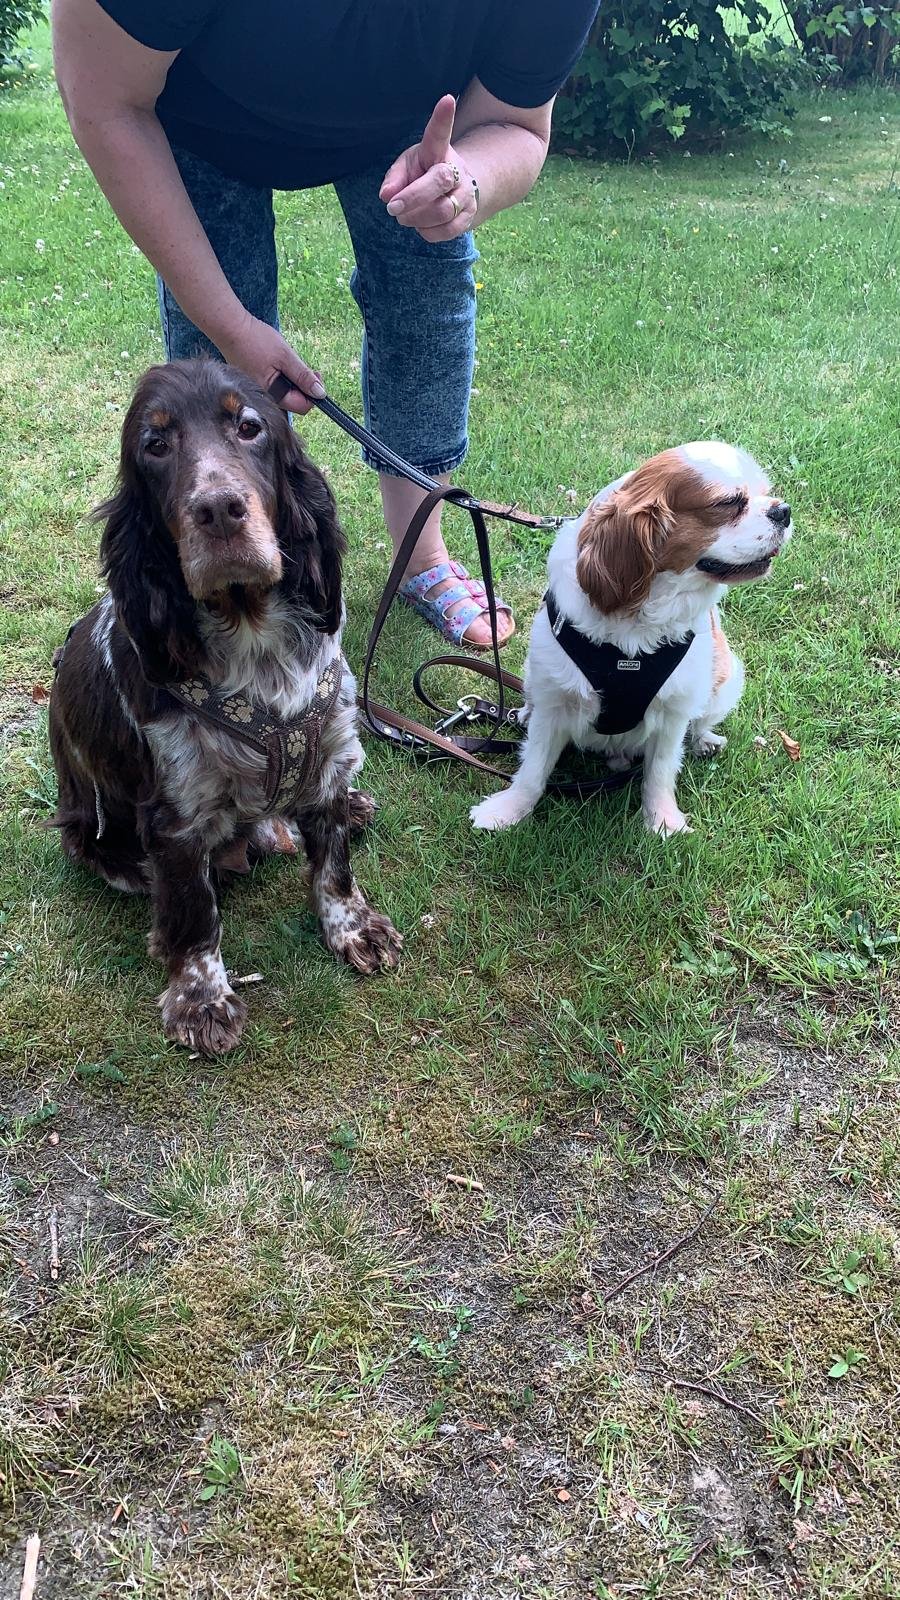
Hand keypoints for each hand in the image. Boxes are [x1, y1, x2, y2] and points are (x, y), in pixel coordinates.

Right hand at [216, 310, 324, 413]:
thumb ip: (303, 376)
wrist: (230, 328)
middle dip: (304, 386)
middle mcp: (265, 398)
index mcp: (272, 395)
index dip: (313, 394)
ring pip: (286, 392)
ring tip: (288, 360)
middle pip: (295, 401)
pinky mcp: (256, 383)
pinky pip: (276, 385)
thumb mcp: (285, 356)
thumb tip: (320, 394)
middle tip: (305, 366)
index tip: (316, 375)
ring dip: (294, 379)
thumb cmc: (255, 340)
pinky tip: (278, 361)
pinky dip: (283, 375)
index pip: (302, 406)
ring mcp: (260, 391)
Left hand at [379, 94, 476, 242]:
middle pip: (439, 182)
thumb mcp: (406, 167)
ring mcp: (466, 194)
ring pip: (441, 212)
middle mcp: (456, 170)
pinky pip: (445, 231)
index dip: (442, 117)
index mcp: (438, 150)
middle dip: (412, 198)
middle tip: (392, 208)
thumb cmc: (423, 173)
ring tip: (404, 216)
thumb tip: (387, 195)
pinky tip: (421, 224)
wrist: (454, 192)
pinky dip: (426, 232)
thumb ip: (394, 178)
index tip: (446, 99)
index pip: (440, 133)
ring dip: (416, 218)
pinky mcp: (468, 217)